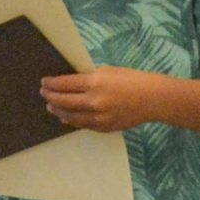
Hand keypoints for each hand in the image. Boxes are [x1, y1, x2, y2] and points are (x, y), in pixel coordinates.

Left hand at [40, 66, 166, 132]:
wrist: (154, 99)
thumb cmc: (132, 80)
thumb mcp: (108, 72)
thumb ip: (88, 79)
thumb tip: (69, 85)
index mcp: (94, 82)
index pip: (63, 84)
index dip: (51, 83)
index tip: (44, 82)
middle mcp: (93, 101)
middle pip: (62, 101)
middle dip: (50, 96)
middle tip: (44, 93)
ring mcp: (98, 117)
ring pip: (69, 116)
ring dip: (57, 110)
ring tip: (51, 106)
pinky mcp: (104, 127)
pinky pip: (82, 125)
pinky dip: (71, 120)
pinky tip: (66, 117)